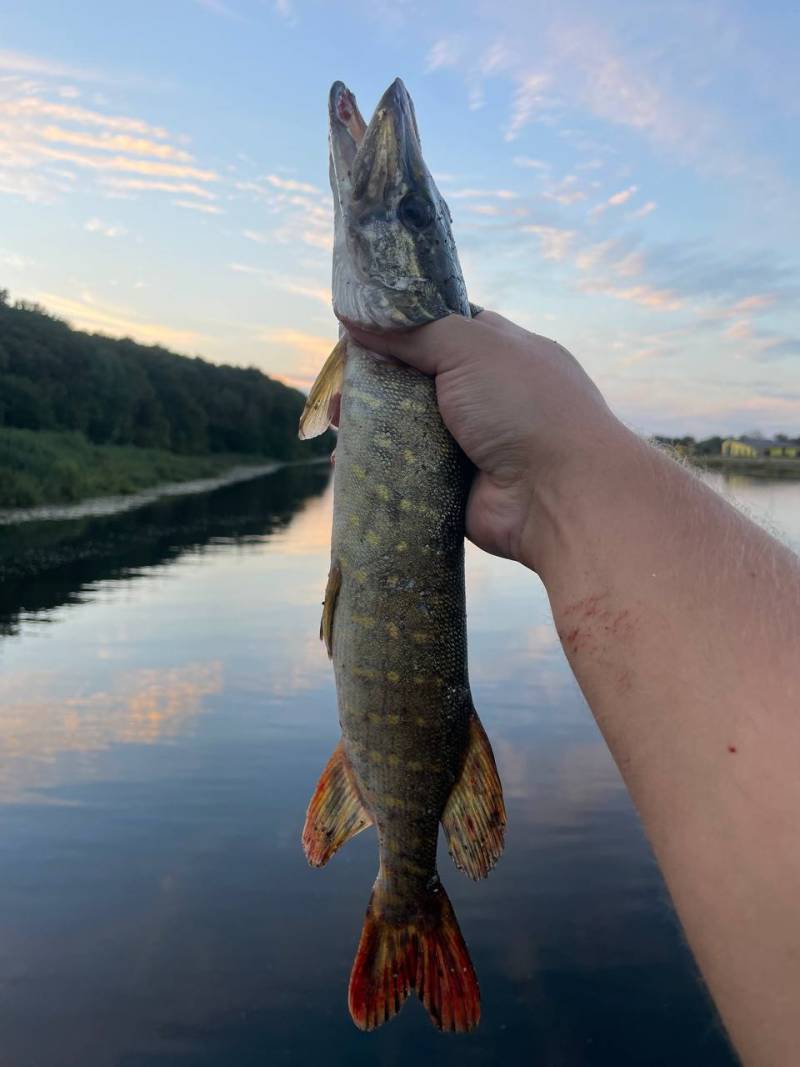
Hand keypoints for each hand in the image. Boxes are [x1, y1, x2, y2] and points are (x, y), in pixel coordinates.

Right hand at [348, 311, 621, 568]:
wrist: (560, 495)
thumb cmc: (525, 406)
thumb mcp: (470, 346)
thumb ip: (413, 331)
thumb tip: (354, 317)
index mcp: (501, 350)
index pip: (445, 327)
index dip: (402, 326)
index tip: (358, 328)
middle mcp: (486, 394)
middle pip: (417, 380)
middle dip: (376, 379)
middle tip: (340, 384)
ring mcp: (471, 442)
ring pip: (408, 427)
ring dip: (371, 423)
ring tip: (338, 420)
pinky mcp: (455, 486)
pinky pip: (408, 471)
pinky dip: (380, 465)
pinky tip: (347, 458)